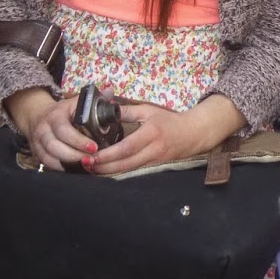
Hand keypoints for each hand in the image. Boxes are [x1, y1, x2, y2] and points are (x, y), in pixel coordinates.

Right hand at [10, 90, 99, 171]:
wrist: (37, 115)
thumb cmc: (64, 111)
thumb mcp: (76, 101)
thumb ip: (93, 99)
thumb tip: (110, 91)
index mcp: (55, 115)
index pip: (64, 130)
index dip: (79, 141)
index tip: (94, 147)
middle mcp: (44, 129)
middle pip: (55, 146)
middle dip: (75, 155)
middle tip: (92, 160)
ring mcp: (38, 142)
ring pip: (50, 157)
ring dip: (69, 164)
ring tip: (86, 166)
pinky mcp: (37, 153)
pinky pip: (48, 164)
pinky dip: (61, 169)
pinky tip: (75, 170)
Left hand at [88, 101, 203, 174]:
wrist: (192, 134)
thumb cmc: (169, 120)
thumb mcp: (149, 111)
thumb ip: (128, 111)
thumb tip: (107, 107)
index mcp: (151, 133)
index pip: (127, 147)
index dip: (108, 154)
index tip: (92, 155)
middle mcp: (152, 149)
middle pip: (126, 163)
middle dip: (104, 166)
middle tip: (86, 164)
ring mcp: (154, 160)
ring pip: (129, 169)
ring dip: (109, 171)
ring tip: (92, 169)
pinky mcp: (154, 166)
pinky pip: (133, 170)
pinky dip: (119, 171)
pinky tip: (107, 169)